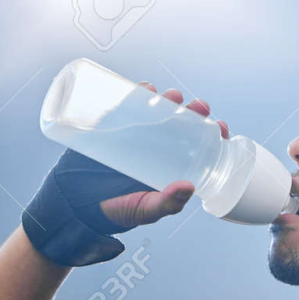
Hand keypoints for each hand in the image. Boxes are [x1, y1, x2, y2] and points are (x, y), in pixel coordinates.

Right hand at [97, 82, 228, 230]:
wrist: (78, 203)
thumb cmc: (118, 210)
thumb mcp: (147, 210)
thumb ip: (168, 203)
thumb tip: (189, 187)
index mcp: (171, 166)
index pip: (198, 146)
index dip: (211, 135)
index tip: (221, 128)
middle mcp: (157, 148)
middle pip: (181, 123)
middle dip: (194, 111)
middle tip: (199, 106)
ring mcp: (136, 135)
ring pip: (157, 110)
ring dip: (169, 99)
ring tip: (173, 96)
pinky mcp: (114, 127)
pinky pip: (128, 105)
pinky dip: (137, 93)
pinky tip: (146, 89)